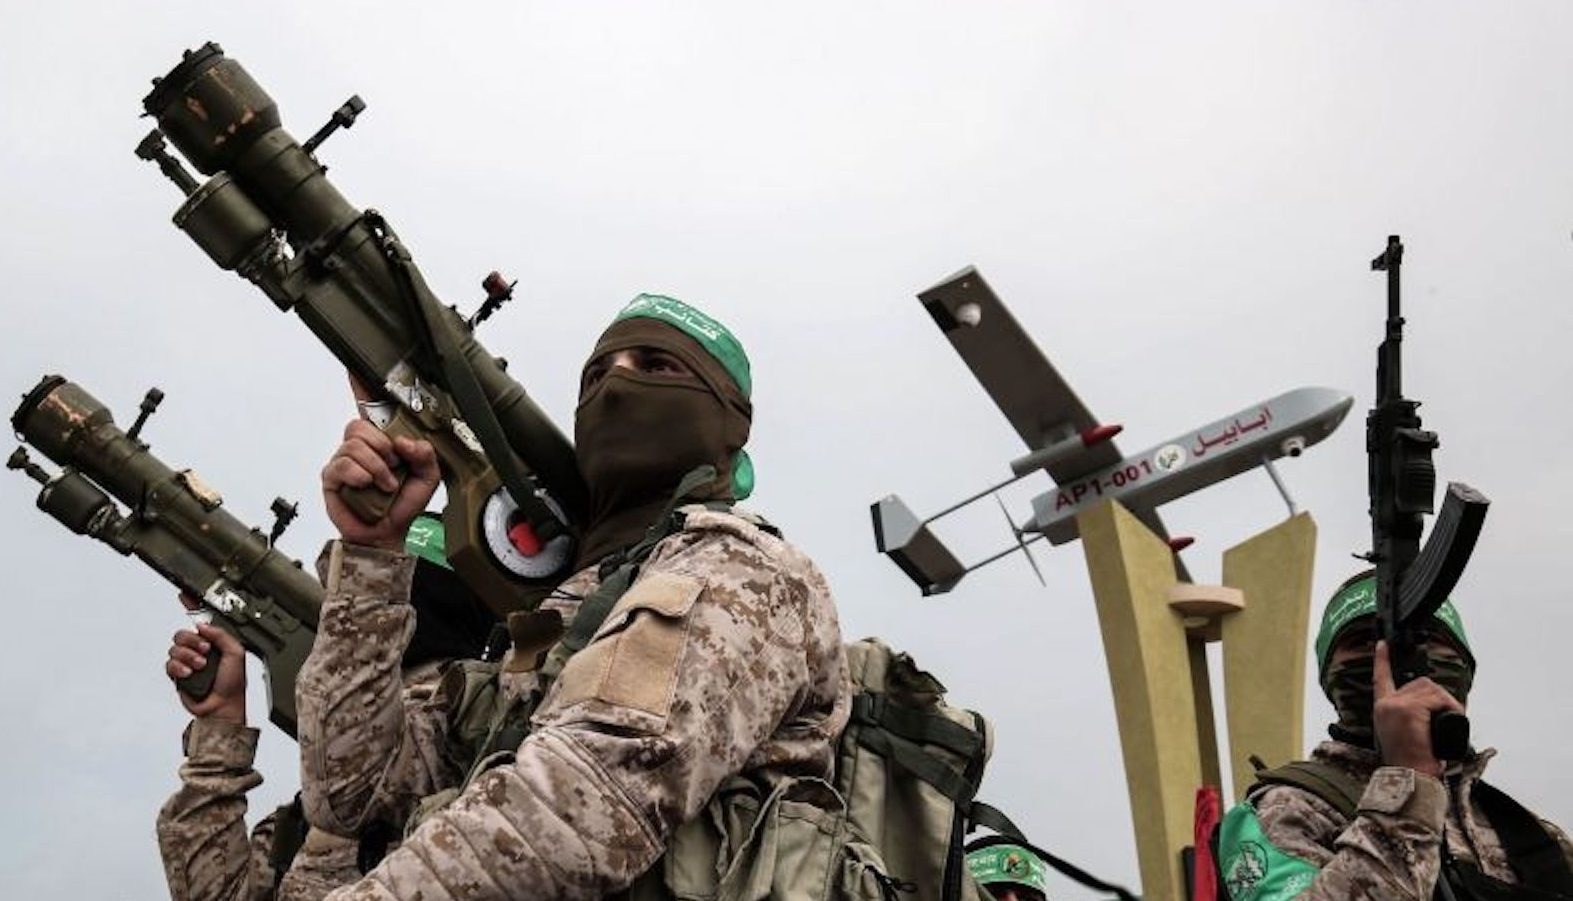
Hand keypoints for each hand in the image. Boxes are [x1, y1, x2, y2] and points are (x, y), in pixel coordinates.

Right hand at [166, 607, 247, 724]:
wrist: (221, 707)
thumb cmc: (232, 684)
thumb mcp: (236, 653)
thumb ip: (221, 635)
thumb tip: (202, 626)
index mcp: (216, 642)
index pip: (201, 620)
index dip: (191, 607)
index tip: (183, 594)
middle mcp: (201, 649)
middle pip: (183, 633)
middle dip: (192, 641)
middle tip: (205, 651)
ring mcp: (188, 661)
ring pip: (175, 647)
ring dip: (188, 656)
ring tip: (200, 667)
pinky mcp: (178, 674)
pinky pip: (169, 663)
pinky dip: (179, 667)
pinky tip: (189, 674)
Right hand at [321, 419, 439, 549]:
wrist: (390, 533)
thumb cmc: (403, 505)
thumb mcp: (427, 477)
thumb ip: (425, 454)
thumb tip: (403, 441)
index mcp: (380, 444)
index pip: (368, 415)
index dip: (369, 407)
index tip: (376, 414)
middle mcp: (359, 450)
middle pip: (359, 427)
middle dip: (382, 446)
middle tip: (394, 466)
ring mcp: (343, 463)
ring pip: (352, 446)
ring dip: (375, 466)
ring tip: (385, 485)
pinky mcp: (331, 480)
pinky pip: (341, 466)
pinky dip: (359, 474)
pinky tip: (367, 485)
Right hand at [1373, 640, 1463, 776]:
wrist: (1410, 777)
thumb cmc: (1412, 762)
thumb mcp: (1404, 735)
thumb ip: (1409, 717)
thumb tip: (1433, 706)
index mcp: (1382, 709)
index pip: (1381, 679)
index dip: (1382, 660)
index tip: (1382, 645)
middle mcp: (1386, 704)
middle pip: (1420, 683)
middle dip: (1439, 697)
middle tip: (1449, 717)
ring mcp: (1395, 705)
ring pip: (1431, 689)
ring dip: (1448, 703)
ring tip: (1450, 724)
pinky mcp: (1408, 709)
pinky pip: (1438, 699)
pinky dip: (1451, 708)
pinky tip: (1449, 722)